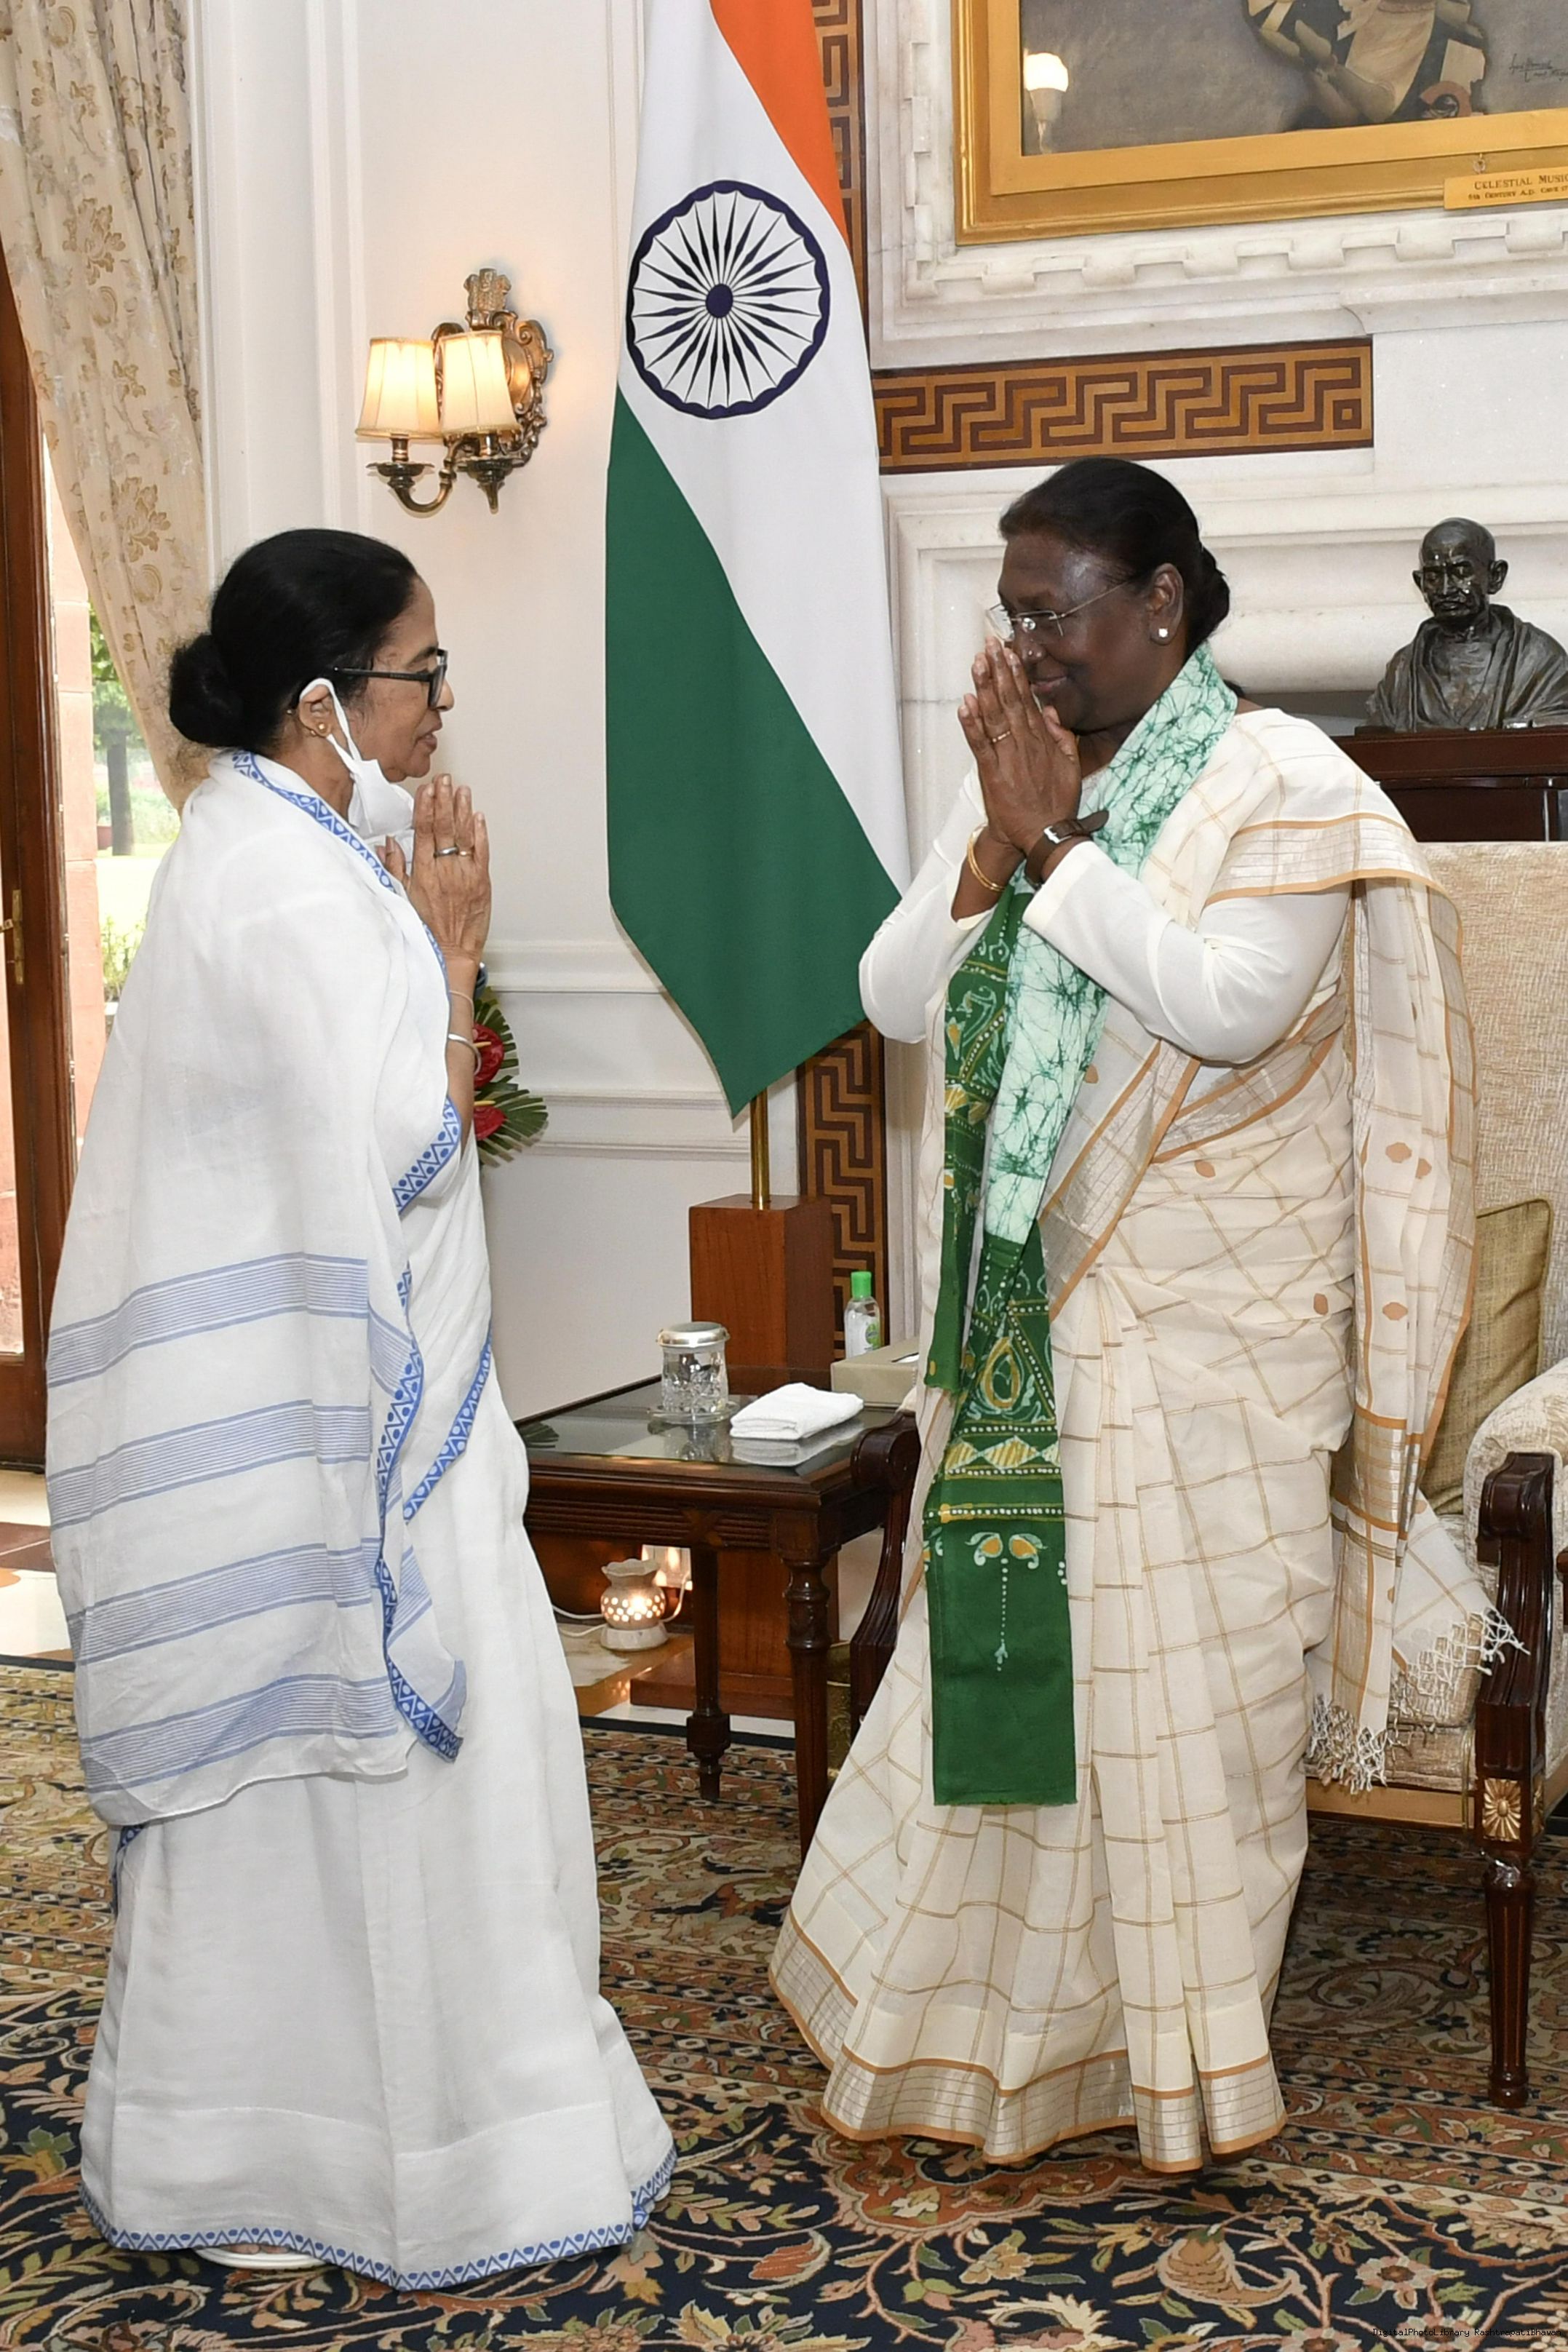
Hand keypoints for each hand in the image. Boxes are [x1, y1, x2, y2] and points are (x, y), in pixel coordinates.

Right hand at [380, 773, 490, 970]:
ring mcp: (464, 874)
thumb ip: (395, 868)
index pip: (423, 831)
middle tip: (445, 779)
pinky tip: (478, 816)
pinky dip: (480, 833)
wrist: (451, 952)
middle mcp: (444, 869)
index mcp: (422, 872)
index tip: (426, 789)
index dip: (425, 807)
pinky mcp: (481, 882)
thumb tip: (387, 843)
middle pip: (443, 827)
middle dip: (444, 800)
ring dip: (462, 810)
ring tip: (462, 789)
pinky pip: (481, 852)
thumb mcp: (401, 898)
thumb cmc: (426, 929)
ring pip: (463, 835)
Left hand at [957, 640, 1081, 858]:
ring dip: (985, 687)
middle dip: (999, 670)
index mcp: (1042, 739)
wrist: (1046, 833)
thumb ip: (1062, 736)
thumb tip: (1050, 710)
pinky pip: (981, 743)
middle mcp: (1025, 742)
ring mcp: (1008, 756)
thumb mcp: (1071, 765)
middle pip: (1009, 699)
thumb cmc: (1057, 802)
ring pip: (995, 715)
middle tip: (989, 644)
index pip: (1026, 699)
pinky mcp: (993, 773)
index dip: (1016, 674)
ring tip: (977, 663)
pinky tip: (965, 703)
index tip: (1008, 652)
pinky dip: (972, 723)